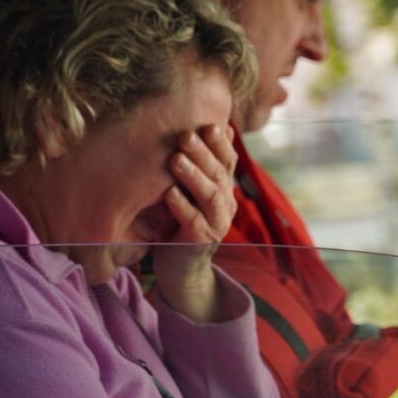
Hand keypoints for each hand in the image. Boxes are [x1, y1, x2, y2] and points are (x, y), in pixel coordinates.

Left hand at [151, 124, 238, 322]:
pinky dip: (181, 206)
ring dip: (193, 175)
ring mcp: (216, 224)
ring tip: (176, 159)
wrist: (180, 271)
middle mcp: (226, 205)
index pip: (229, 161)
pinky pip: (193, 222)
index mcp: (225, 190)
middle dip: (203, 152)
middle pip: (219, 173)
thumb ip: (198, 170)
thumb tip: (203, 133)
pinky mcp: (201, 242)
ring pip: (210, 195)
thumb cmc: (180, 225)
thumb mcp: (191, 194)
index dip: (221, 143)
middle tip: (185, 135)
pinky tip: (169, 194)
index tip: (208, 125)